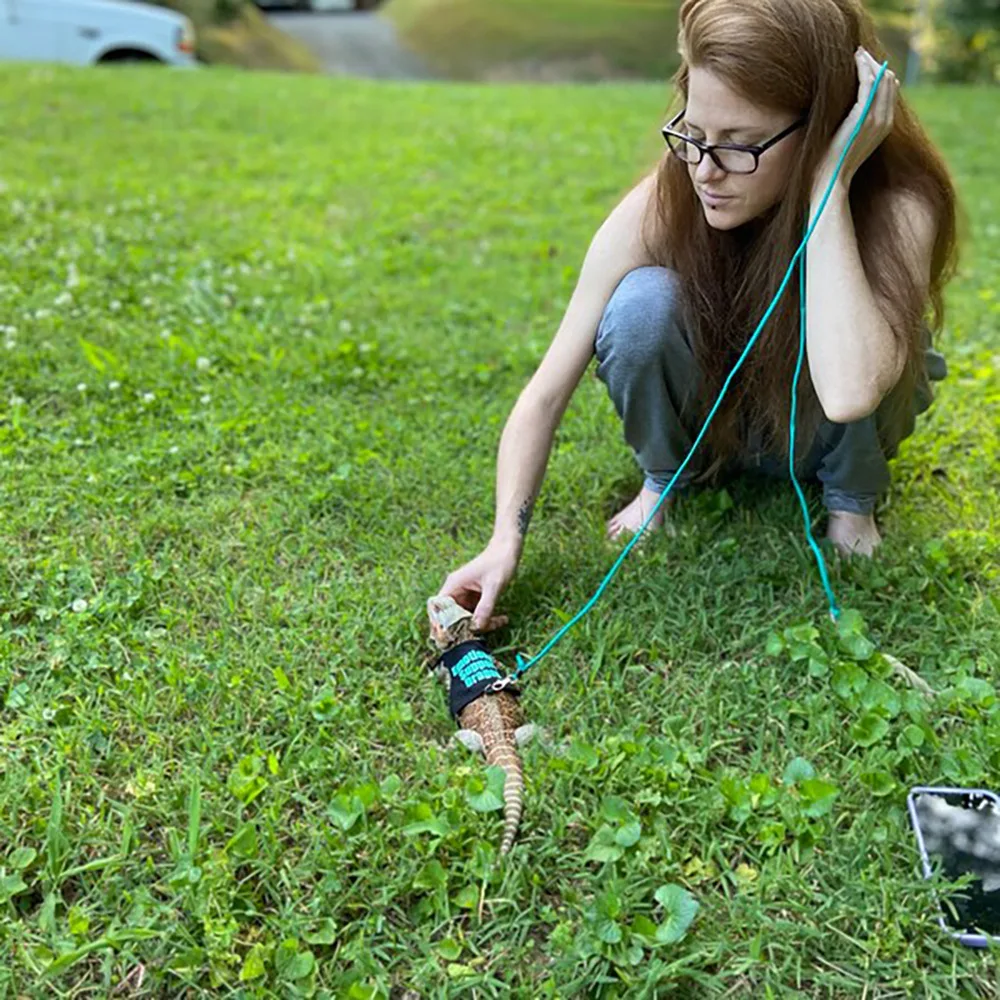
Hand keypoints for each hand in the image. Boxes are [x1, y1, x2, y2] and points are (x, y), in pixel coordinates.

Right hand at [438, 542, 518, 631]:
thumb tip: (478, 627)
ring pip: (465, 617)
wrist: (509, 549)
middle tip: (480, 634)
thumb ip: (485, 607)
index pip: (437, 606)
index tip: (446, 635)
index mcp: (454, 585)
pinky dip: (486, 619)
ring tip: (498, 622)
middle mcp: (456, 591)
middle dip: (465, 627)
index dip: (438, 622)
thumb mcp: (494, 586)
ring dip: (479, 624)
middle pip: (451, 616)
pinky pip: (476, 614)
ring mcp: (465, 595)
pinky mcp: (475, 598)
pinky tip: (501, 619)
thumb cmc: (499, 562)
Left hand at [813, 47, 898, 197]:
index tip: (863, 63)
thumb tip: (847, 107)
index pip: (889, 90)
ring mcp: (877, 118)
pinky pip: (869, 83)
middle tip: (859, 53)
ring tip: (856, 52)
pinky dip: (863, 68)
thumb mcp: (846, 138)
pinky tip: (854, 59)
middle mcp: (884, 121)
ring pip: (880, 79)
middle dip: (874, 64)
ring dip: (869, 62)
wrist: (830, 181)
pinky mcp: (863, 116)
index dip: (878, 73)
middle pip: (888, 81)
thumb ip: (852, 121)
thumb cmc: (831, 164)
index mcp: (882, 126)